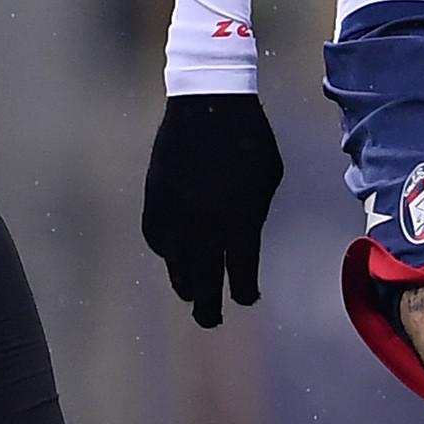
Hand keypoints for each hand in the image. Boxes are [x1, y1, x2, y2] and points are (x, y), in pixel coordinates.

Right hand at [141, 93, 285, 327]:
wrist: (209, 103)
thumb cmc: (250, 139)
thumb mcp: (267, 180)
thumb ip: (254, 216)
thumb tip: (241, 240)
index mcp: (240, 222)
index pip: (239, 276)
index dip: (244, 293)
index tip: (248, 298)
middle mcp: (205, 225)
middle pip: (202, 282)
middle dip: (207, 307)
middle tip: (210, 320)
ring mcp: (177, 213)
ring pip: (175, 264)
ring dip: (183, 283)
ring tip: (188, 293)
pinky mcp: (155, 198)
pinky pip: (155, 237)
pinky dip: (164, 250)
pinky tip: (171, 255)